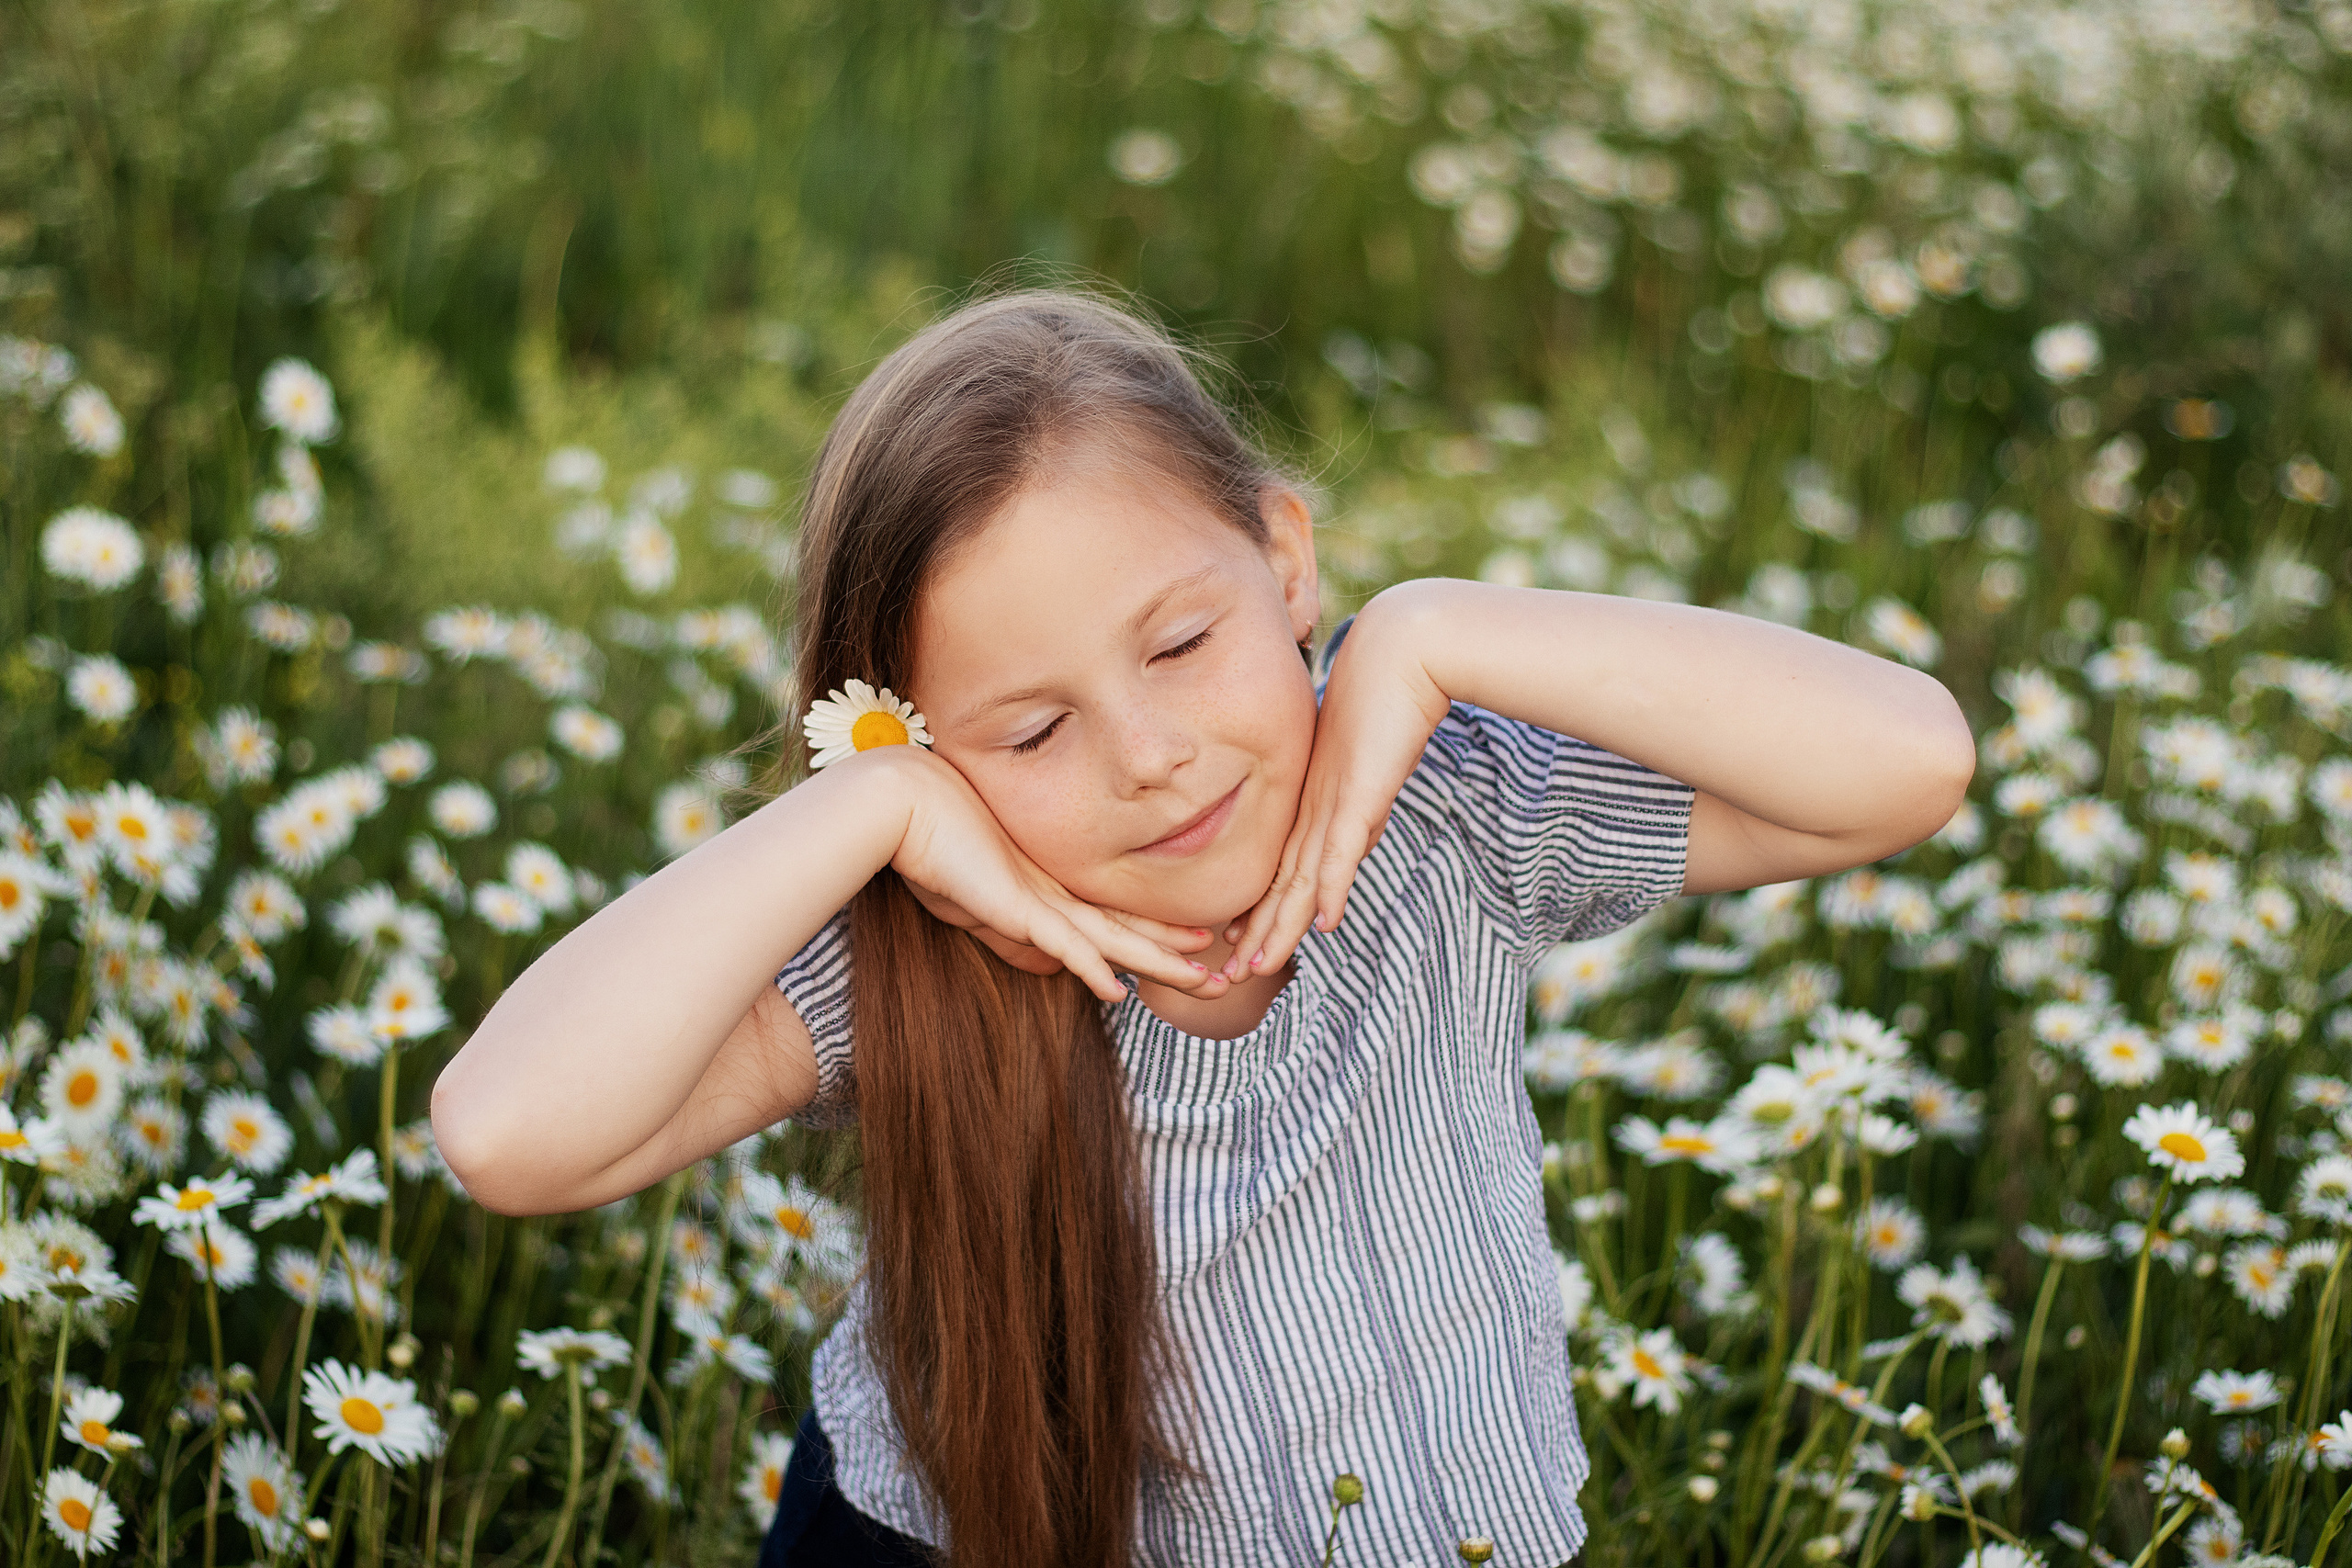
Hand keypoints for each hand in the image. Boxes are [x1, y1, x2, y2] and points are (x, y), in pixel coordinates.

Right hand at [875, 745, 1227, 1003]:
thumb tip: (1048, 965)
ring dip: (1157, 963)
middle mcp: (1053, 894)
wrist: (898, 804)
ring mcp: (1038, 899)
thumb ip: (1011, 931)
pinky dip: (1091, 968)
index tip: (1196, 948)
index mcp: (1049, 890)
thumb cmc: (929, 845)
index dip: (1154, 936)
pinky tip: (1118, 988)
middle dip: (1175, 953)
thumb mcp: (975, 900)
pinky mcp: (1014, 905)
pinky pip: (1062, 943)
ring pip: (1111, 939)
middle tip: (1223, 970)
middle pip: (1126, 930)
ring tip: (1203, 981)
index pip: (1113, 920)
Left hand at [1220, 590, 1452, 980]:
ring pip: (1297, 880)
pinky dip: (1326, 889)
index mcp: (1310, 804)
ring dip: (1277, 928)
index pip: (1279, 871)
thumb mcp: (1364, 766)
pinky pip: (1338, 851)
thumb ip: (1357, 803)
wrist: (1401, 653)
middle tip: (1222, 979)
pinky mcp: (1357, 794)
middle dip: (1253, 935)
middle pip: (1277, 885)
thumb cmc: (1384, 700)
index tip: (1236, 946)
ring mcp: (1331, 803)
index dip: (1258, 913)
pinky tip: (1317, 923)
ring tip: (1250, 969)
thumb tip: (1355, 834)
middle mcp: (1311, 809)